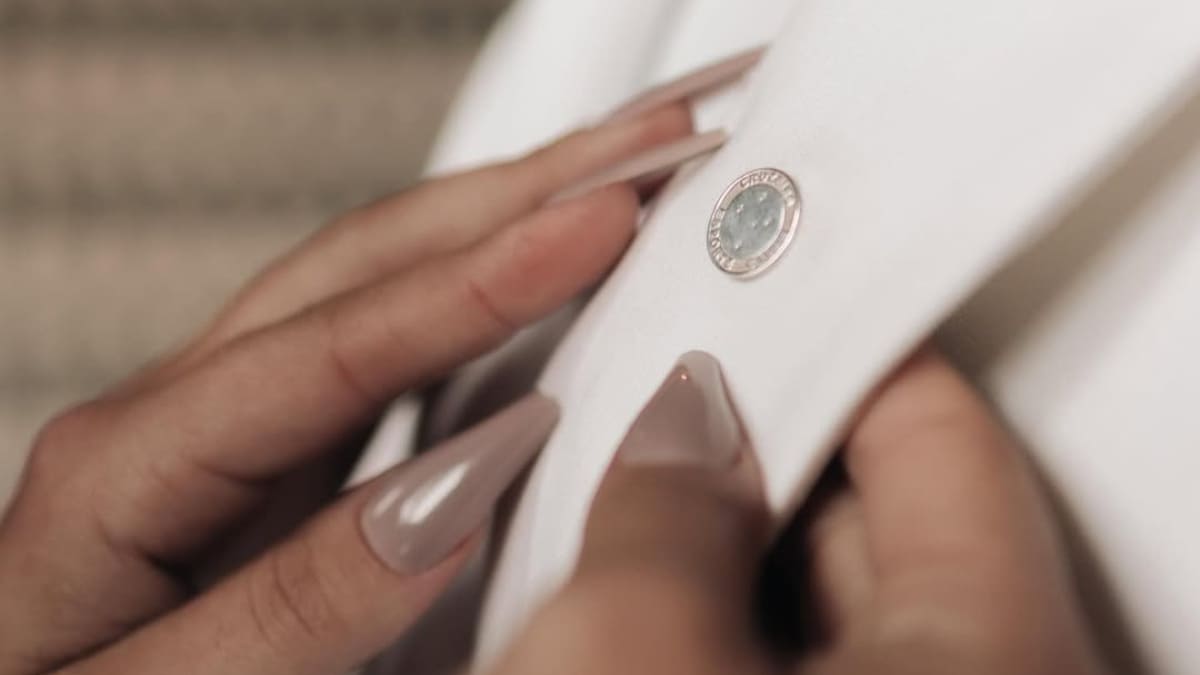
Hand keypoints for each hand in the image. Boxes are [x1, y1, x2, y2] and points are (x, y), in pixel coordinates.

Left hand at [0, 105, 699, 674]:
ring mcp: (232, 427)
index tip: (598, 222)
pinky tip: (533, 277)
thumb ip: (295, 604)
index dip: (480, 279)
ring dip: (503, 217)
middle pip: (365, 260)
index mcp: (131, 463)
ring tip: (611, 178)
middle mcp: (184, 415)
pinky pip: (388, 344)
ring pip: (380, 279)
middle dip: (515, 191)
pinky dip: (478, 292)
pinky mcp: (274, 458)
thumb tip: (441, 505)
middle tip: (644, 146)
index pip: (337, 341)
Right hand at [488, 349, 1105, 674]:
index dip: (836, 345)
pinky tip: (623, 608)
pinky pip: (772, 662)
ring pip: (811, 604)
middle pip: (880, 518)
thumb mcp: (633, 648)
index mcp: (996, 659)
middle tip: (669, 404)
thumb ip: (665, 505)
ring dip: (715, 550)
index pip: (941, 433)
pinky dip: (708, 627)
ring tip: (623, 510)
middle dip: (755, 453)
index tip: (768, 301)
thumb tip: (678, 424)